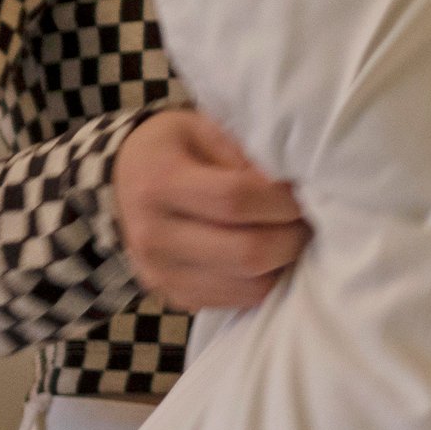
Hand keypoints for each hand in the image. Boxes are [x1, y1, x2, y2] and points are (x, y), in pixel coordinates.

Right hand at [112, 108, 313, 312]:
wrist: (123, 184)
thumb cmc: (173, 148)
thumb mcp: (203, 128)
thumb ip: (246, 152)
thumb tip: (291, 185)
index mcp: (160, 184)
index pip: (235, 200)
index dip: (281, 200)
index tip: (301, 192)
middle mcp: (155, 237)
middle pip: (247, 253)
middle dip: (292, 237)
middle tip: (307, 218)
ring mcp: (162, 275)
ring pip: (250, 286)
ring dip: (285, 263)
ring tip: (291, 234)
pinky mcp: (177, 299)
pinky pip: (241, 302)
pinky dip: (267, 280)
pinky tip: (272, 254)